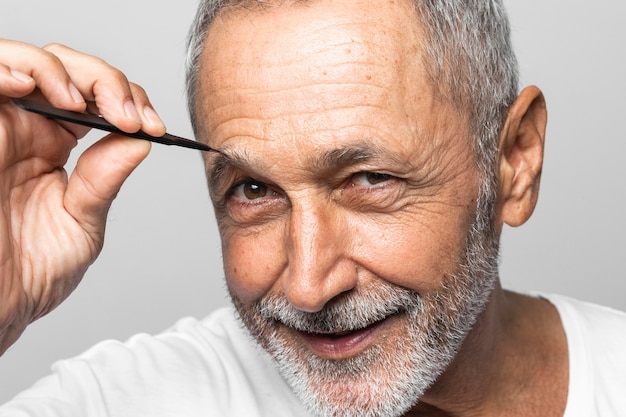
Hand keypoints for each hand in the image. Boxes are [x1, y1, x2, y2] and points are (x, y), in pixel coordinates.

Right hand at [0, 39, 165, 353]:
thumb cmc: (28, 274)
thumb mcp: (82, 225)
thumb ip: (105, 180)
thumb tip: (139, 141)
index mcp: (55, 145)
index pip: (97, 98)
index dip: (129, 101)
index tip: (153, 128)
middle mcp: (25, 129)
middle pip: (66, 69)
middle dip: (107, 81)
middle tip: (130, 115)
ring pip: (25, 61)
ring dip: (62, 71)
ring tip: (84, 103)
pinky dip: (11, 68)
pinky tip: (37, 89)